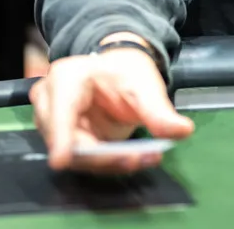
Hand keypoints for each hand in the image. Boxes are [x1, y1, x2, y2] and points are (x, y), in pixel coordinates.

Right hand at [31, 41, 193, 174]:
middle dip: (103, 155)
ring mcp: (54, 124)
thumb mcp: (145, 84)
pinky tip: (135, 158)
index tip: (62, 160)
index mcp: (67, 78)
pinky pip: (85, 159)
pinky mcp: (64, 142)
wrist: (119, 73)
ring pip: (76, 155)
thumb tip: (182, 130)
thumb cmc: (126, 72)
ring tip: (146, 157)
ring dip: (109, 162)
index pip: (61, 111)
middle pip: (67, 140)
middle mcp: (51, 102)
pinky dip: (110, 162)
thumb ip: (159, 110)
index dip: (61, 136)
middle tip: (140, 158)